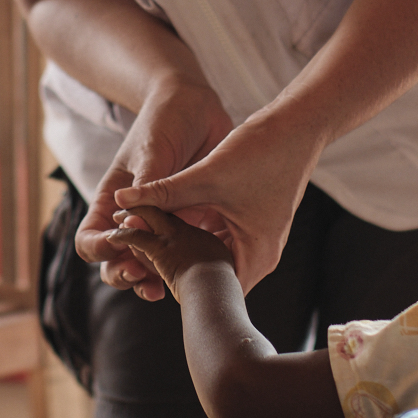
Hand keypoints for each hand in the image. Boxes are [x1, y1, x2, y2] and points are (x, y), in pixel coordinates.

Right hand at [77, 79, 234, 300]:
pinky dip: (183, 266)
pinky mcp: (188, 222)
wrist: (196, 107)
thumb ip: (145, 187)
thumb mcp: (151, 151)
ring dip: (152, 279)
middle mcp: (132, 217)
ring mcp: (160, 222)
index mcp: (112, 201)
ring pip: (147, 263)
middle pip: (115, 261)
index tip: (120, 246)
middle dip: (124, 274)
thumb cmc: (164, 121)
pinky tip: (196, 272)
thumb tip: (133, 219)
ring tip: (166, 289)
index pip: (90, 239)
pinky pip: (181, 252)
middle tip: (144, 277)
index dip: (100, 250)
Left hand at [113, 111, 323, 291]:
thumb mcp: (207, 176)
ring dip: (186, 247)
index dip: (180, 283)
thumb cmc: (261, 152)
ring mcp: (256, 239)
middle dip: (179, 266)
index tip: (148, 271)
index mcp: (256, 255)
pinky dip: (197, 231)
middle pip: (212, 275)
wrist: (296, 126)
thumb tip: (121, 201)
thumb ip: (163, 192)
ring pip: (213, 254)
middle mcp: (260, 254)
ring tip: (151, 239)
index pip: (214, 291)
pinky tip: (172, 220)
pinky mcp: (252, 223)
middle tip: (141, 257)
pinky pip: (218, 237)